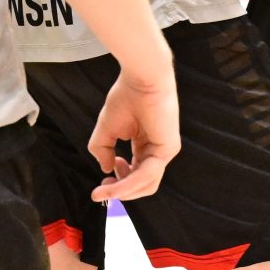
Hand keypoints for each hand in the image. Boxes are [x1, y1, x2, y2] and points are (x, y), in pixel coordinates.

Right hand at [87, 63, 179, 203]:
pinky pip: (147, 175)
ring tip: (104, 191)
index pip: (135, 174)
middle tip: (102, 190)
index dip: (118, 182)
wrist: (141, 77)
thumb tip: (106, 169)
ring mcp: (165, 151)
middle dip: (120, 192)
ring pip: (145, 185)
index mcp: (146, 144)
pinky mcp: (168, 149)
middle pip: (142, 185)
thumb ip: (103, 150)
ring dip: (122, 192)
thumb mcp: (107, 129)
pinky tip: (113, 184)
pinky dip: (128, 183)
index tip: (102, 182)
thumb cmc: (126, 96)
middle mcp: (157, 150)